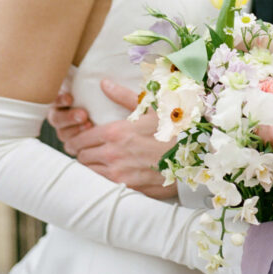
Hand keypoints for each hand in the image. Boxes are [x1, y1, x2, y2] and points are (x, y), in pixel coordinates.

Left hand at [52, 79, 176, 198]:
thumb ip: (122, 96)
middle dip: (84, 152)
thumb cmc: (172, 128)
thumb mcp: (151, 107)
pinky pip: (104, 186)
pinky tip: (112, 173)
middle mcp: (113, 156)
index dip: (78, 139)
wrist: (194, 157)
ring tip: (100, 161)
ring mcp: (120, 176)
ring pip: (90, 173)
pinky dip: (103, 180)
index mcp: (115, 133)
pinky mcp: (128, 190)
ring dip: (92, 167)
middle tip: (90, 150)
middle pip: (82, 158)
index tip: (81, 139)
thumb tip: (103, 83)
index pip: (81, 140)